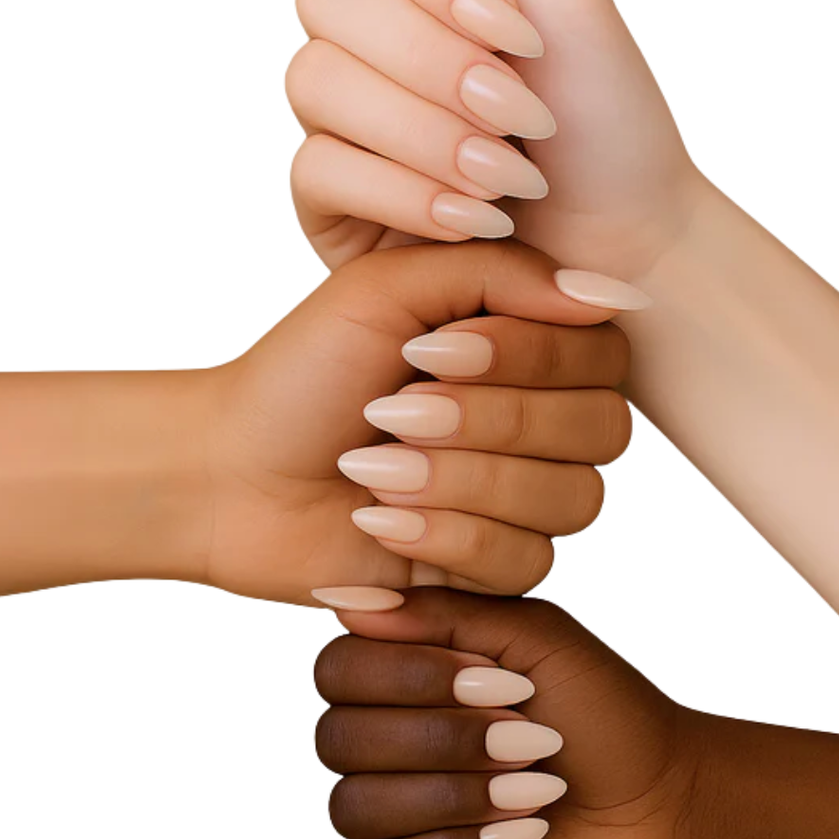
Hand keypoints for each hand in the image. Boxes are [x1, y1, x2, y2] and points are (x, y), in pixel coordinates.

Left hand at [200, 242, 630, 604]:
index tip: (426, 351)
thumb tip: (606, 297)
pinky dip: (445, 537)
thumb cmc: (305, 371)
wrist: (232, 472)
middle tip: (389, 411)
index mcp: (529, 343)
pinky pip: (527, 560)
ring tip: (370, 469)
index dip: (527, 357)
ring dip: (459, 481)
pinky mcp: (497, 563)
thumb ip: (498, 275)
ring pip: (573, 499)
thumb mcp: (388, 289)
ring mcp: (526, 495)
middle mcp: (545, 419)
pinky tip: (379, 521)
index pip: (601, 352)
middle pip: (601, 428)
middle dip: (487, 421)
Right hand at [286, 0, 706, 277]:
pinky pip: (317, 168)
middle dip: (436, 61)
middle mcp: (364, 32)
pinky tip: (472, 220)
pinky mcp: (329, 193)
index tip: (519, 30)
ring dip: (429, 134)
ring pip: (316, 81)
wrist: (623, 242)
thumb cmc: (605, 120)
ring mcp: (339, 112)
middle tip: (521, 111)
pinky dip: (407, 194)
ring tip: (509, 176)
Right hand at [314, 588, 697, 838]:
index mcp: (402, 676)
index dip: (410, 676)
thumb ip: (438, 614)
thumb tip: (342, 603)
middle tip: (530, 736)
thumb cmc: (603, 711)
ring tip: (535, 788)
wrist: (665, 804)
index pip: (337, 668)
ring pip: (354, 807)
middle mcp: (383, 742)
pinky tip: (520, 834)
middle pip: (336, 737)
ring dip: (456, 794)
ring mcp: (394, 815)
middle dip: (443, 738)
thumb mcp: (530, 636)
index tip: (503, 681)